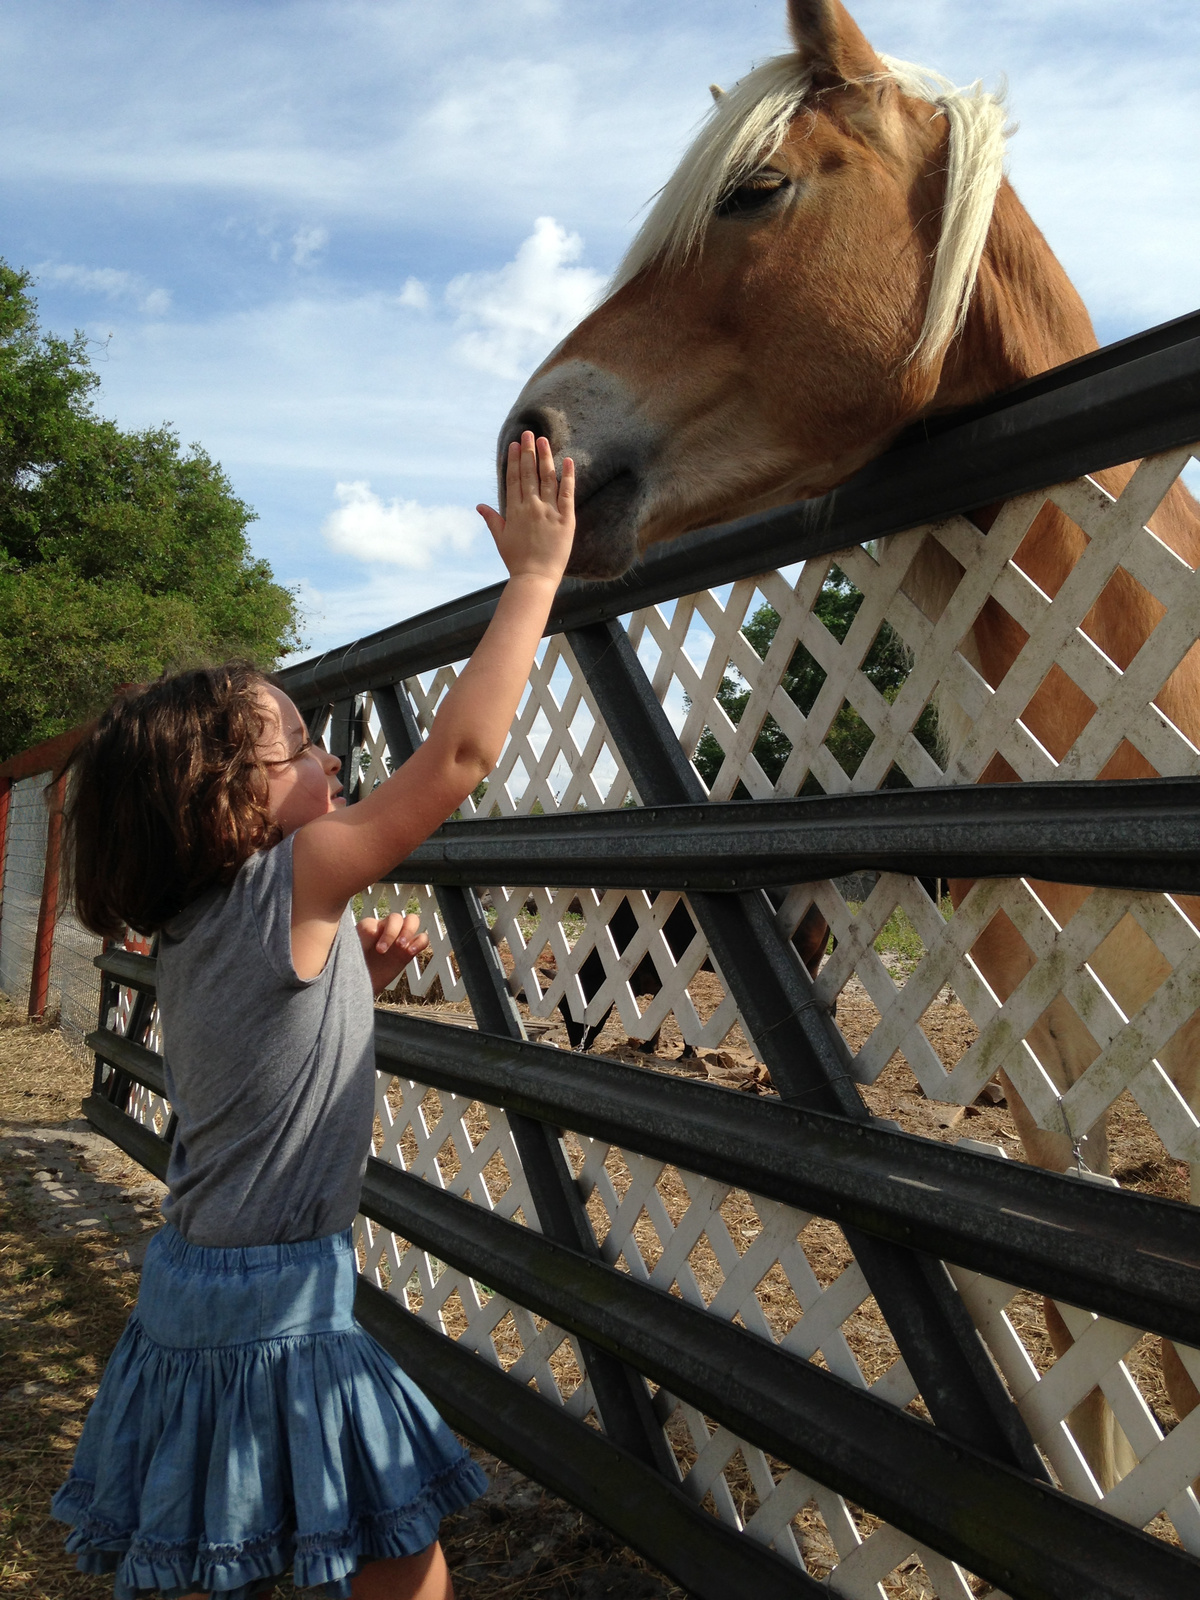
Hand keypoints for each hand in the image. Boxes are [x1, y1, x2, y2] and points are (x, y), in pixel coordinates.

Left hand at [356, 912, 428, 994]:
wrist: (357, 984)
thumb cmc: (351, 965)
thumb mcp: (352, 949)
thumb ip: (362, 936)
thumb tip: (376, 930)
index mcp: (371, 926)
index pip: (383, 920)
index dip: (386, 933)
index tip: (379, 950)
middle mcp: (386, 929)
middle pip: (399, 917)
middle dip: (397, 931)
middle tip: (395, 947)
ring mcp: (398, 939)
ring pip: (412, 920)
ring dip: (409, 931)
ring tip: (403, 948)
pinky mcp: (408, 952)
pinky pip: (422, 938)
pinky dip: (420, 942)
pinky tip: (411, 952)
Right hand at [477, 431, 574, 582]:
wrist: (535, 578)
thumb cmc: (517, 561)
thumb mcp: (500, 538)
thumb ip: (492, 519)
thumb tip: (479, 506)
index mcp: (514, 510)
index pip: (514, 479)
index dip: (514, 460)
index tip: (515, 444)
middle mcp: (531, 507)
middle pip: (529, 474)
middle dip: (528, 452)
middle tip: (528, 433)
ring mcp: (548, 512)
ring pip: (546, 478)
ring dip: (545, 457)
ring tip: (544, 440)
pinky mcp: (565, 519)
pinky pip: (567, 493)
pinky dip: (568, 476)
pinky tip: (568, 460)